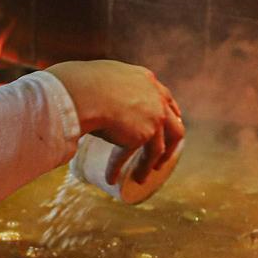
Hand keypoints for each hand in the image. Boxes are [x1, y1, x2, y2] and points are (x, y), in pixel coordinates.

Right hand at [46, 60, 184, 165]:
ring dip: (149, 165)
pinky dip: (119, 169)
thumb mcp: (100, 77)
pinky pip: (133, 157)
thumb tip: (84, 96)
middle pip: (175, 127)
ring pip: (159, 149)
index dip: (168, 116)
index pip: (165, 100)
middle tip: (161, 158)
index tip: (166, 128)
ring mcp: (153, 118)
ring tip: (141, 177)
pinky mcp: (142, 136)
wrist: (83, 91)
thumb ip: (101, 86)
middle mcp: (156, 99)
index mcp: (147, 81)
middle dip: (171, 145)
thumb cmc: (82, 81)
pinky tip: (110, 179)